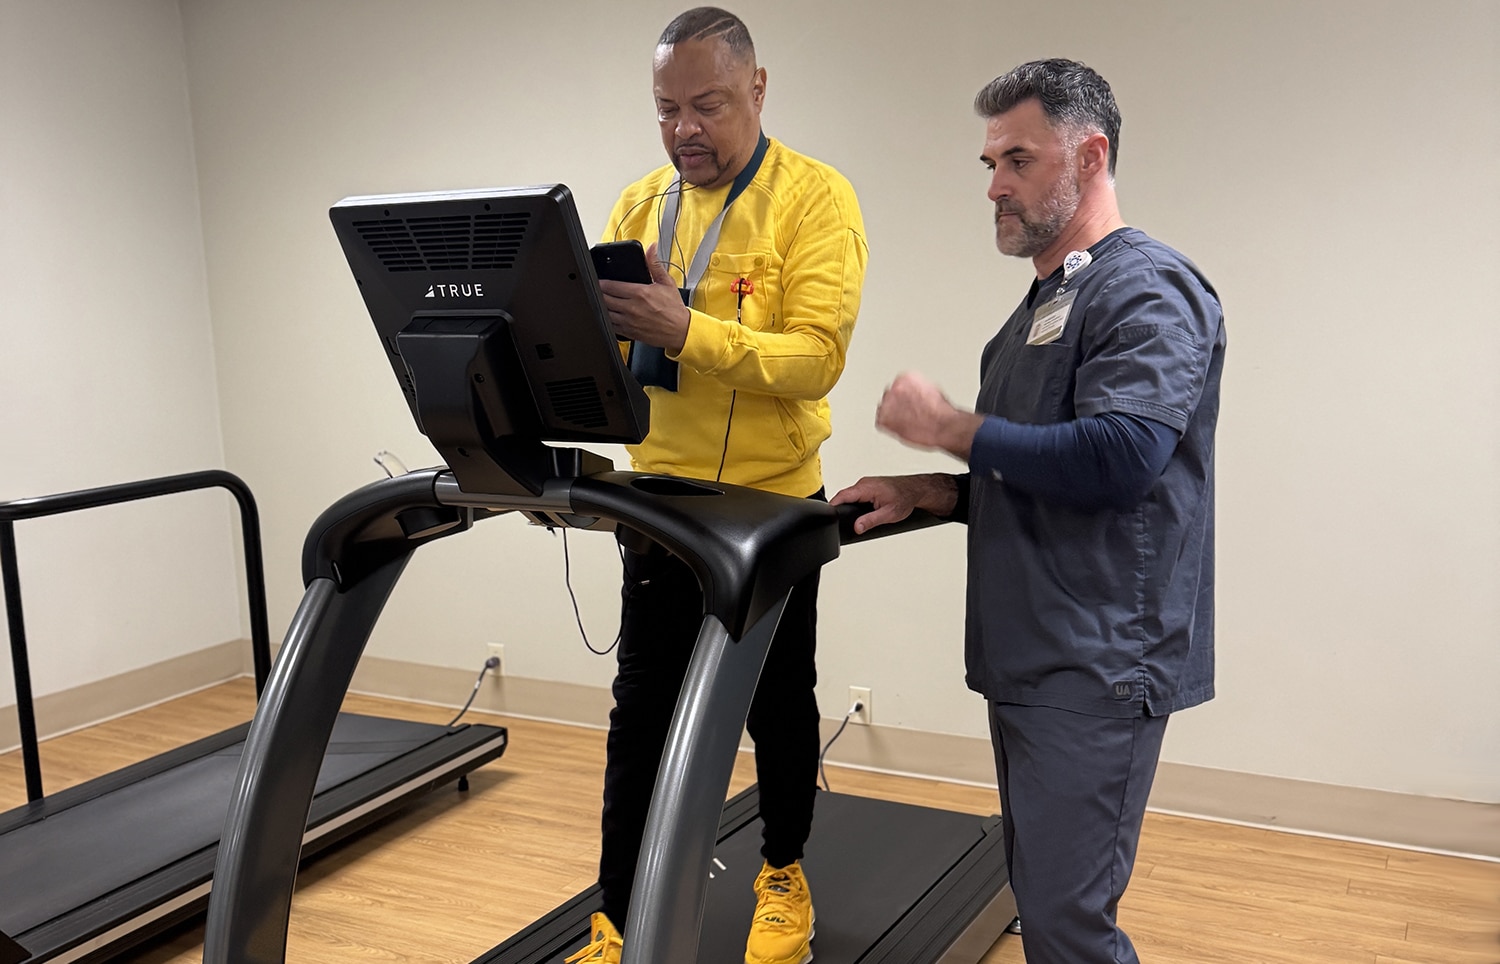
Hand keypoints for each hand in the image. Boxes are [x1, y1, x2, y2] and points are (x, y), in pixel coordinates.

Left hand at [598, 242, 690, 351]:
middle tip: (599, 290)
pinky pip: (611, 326)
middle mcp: (632, 307)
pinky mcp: (630, 333)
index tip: (600, 280)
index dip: (602, 282)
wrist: (681, 330)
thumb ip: (655, 264)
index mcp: (640, 293)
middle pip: (605, 299)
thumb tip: (651, 249)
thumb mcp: (666, 282)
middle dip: (600, 293)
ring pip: (606, 313)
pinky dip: (607, 321)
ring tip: (603, 302)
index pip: (611, 286)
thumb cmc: (674, 308)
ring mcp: (629, 321)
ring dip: (602, 307)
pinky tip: (609, 316)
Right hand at [831, 474, 957, 534]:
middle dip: (841, 507)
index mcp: (866, 487)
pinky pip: (856, 494)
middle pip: (844, 496)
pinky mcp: (868, 486)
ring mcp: (866, 483)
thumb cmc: (905, 498)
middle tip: (840, 520)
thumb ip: (870, 521)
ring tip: (852, 516)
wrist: (916, 489)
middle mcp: (864, 483)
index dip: (833, 505)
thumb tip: (857, 527)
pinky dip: (855, 502)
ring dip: (849, 505)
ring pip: (850, 495)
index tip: (828, 514)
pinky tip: (859, 509)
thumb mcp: (888, 514)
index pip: (843, 495)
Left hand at [875, 372, 983, 459]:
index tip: (910, 405)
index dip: (905, 398)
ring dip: (892, 416)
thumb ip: (916, 389)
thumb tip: (912, 395)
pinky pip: (881, 423)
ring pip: (884, 409)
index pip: (898, 386)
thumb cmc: (941, 412)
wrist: (942, 425)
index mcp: (906, 377)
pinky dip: (889, 427)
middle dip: (896, 406)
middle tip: (908, 415)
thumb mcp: (932, 390)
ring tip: (908, 423)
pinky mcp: (883, 417)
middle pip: (889, 397)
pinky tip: (902, 428)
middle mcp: (895, 386)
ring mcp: (888, 402)